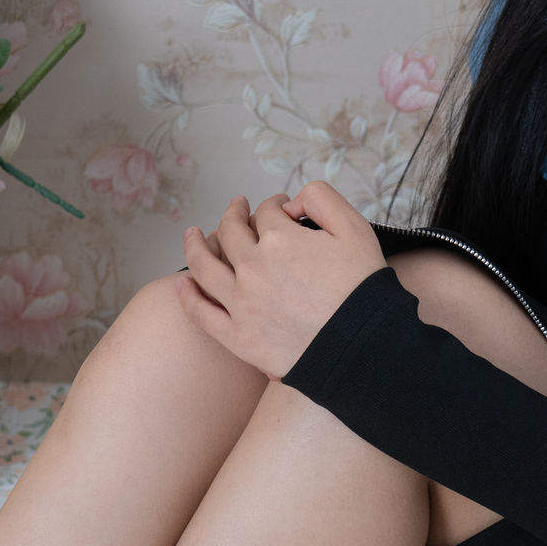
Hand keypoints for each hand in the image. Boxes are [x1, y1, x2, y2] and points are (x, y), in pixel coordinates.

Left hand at [176, 181, 386, 377]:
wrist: (365, 346)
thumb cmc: (363, 288)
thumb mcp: (355, 227)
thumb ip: (321, 198)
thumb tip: (290, 203)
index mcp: (280, 240)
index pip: (266, 213)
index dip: (274, 205)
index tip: (281, 208)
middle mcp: (253, 268)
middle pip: (231, 232)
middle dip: (234, 214)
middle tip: (237, 208)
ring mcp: (241, 303)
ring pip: (204, 267)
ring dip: (194, 245)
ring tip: (191, 234)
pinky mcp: (238, 337)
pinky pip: (202, 313)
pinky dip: (188, 296)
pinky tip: (181, 283)